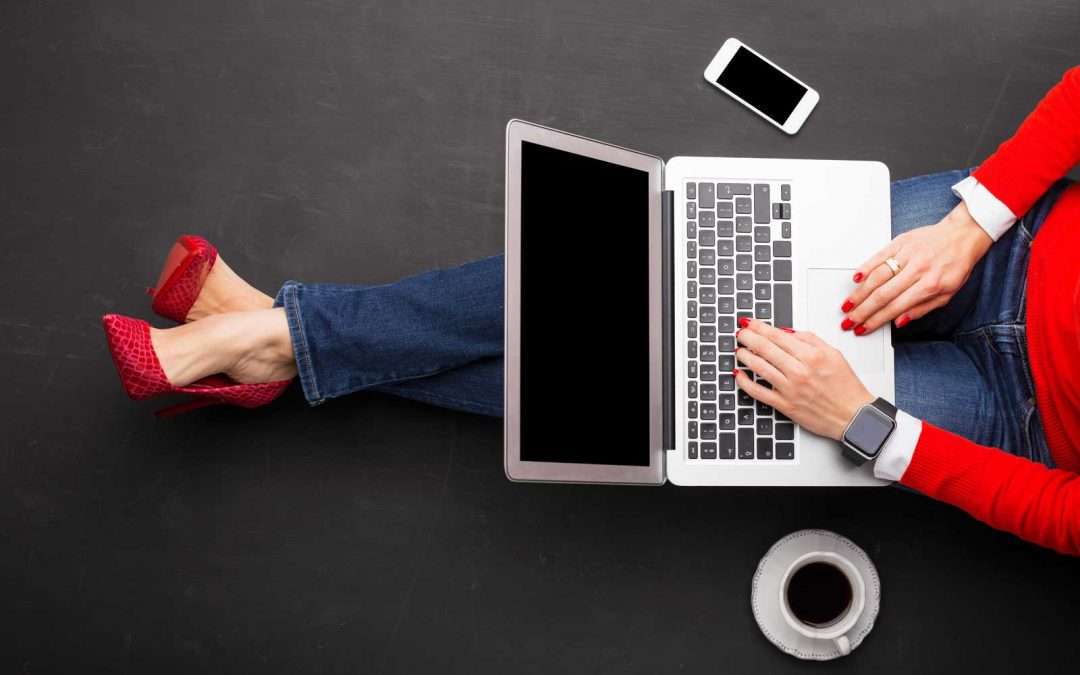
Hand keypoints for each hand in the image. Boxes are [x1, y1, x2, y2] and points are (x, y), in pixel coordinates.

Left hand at [733, 318, 872, 440]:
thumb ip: (810, 339)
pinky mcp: (785, 405)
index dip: (759, 327)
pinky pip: (758, 392)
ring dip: (744, 356)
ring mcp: (790, 389)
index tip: (750, 323)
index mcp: (811, 356)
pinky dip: (745, 382)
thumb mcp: (833, 354)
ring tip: (739, 350)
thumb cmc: (846, 387)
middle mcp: (799, 371)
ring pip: (759, 367)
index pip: (777, 336)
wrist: (853, 415)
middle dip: (748, 337)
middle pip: (764, 348)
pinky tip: (739, 374)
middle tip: (741, 333)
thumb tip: (786, 332)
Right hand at [842, 201, 992, 333]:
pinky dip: (865, 267)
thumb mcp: (948, 294)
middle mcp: (917, 270)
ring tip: (848, 305)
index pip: (895, 307)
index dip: (876, 320)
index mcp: (930, 285)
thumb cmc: (956, 265)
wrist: (963, 235)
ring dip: (859, 293)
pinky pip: (879, 255)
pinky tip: (855, 278)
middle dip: (862, 311)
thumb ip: (922, 309)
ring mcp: (908, 254)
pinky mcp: (901, 241)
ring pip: (877, 276)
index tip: (863, 328)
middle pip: (882, 294)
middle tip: (849, 320)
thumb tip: (900, 321)